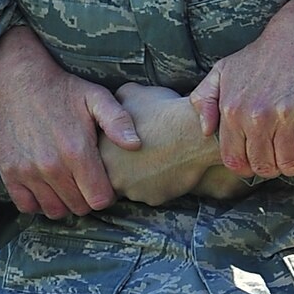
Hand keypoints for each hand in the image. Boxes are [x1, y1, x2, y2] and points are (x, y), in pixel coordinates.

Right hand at [0, 24, 139, 219]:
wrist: (18, 79)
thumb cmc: (62, 89)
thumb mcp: (96, 97)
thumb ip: (118, 121)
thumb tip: (136, 145)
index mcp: (77, 151)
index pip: (99, 199)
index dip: (105, 195)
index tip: (103, 183)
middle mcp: (52, 166)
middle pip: (78, 208)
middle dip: (86, 199)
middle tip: (85, 182)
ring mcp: (28, 171)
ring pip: (54, 211)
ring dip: (63, 203)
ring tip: (66, 185)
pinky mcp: (9, 172)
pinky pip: (27, 205)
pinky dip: (37, 202)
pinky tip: (45, 187)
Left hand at [101, 85, 247, 205]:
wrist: (193, 133)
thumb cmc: (163, 111)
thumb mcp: (131, 94)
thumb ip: (114, 105)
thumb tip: (111, 106)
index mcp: (101, 151)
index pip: (99, 154)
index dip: (114, 146)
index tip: (126, 139)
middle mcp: (111, 176)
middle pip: (113, 173)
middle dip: (124, 164)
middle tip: (142, 150)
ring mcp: (132, 190)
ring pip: (133, 185)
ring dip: (142, 175)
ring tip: (159, 155)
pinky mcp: (153, 199)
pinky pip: (153, 192)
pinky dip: (160, 182)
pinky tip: (170, 165)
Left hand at [191, 0, 293, 176]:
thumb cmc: (261, 55)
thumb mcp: (223, 71)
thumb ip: (205, 100)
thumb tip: (206, 130)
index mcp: (232, 110)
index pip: (234, 160)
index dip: (247, 166)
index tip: (258, 160)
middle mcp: (255, 117)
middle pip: (262, 166)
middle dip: (272, 167)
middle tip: (280, 157)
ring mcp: (283, 116)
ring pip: (287, 164)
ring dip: (293, 165)